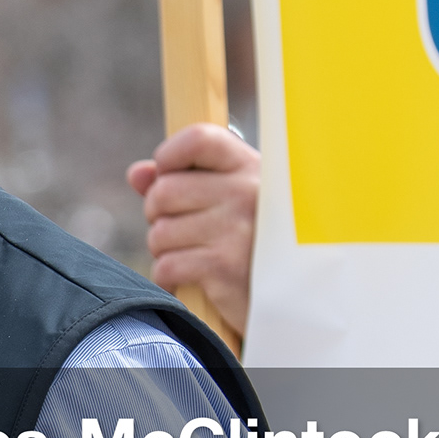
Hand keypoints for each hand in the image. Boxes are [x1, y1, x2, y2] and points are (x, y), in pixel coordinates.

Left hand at [126, 122, 260, 340]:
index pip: (198, 139)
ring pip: (159, 232)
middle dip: (159, 216)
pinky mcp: (224, 267)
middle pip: (163, 191)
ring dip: (165, 250)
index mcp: (252, 168)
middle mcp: (246, 192)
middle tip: (181, 231)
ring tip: (193, 256)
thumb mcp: (234, 203)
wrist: (301, 299)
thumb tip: (137, 173)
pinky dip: (169, 278)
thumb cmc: (259, 245)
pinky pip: (166, 266)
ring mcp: (236, 230)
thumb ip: (184, 181)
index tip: (168, 176)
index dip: (170, 156)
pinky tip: (190, 279)